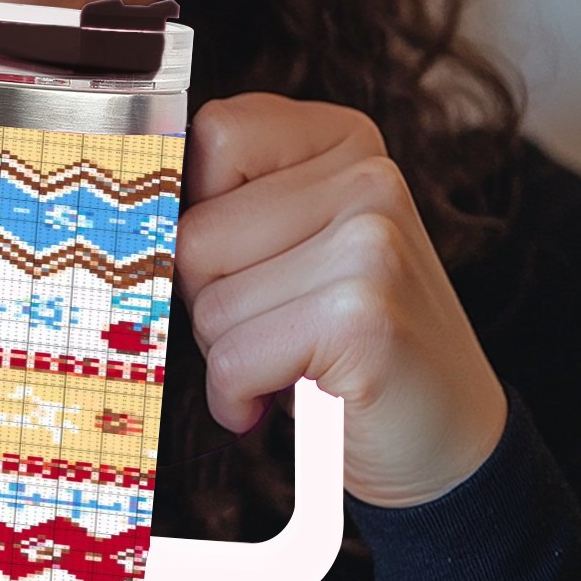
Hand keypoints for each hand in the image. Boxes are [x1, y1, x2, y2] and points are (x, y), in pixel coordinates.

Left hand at [177, 94, 506, 506]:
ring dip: (229, 352)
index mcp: (346, 140)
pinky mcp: (362, 315)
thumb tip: (130, 204)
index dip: (197, 210)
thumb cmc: (346, 342)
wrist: (450, 445)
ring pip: (208, 300)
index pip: (213, 135)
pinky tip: (284, 399)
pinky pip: (233, 358)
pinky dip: (239, 397)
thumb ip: (234, 203)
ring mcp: (372, 242)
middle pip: (195, 232)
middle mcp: (368, 177)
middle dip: (211, 298)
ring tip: (292, 360)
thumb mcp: (296, 245)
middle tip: (276, 327)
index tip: (235, 259)